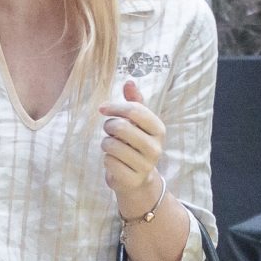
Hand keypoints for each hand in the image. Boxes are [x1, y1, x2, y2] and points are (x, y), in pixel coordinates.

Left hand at [98, 79, 166, 207]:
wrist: (139, 179)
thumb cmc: (135, 144)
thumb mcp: (138, 123)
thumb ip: (135, 102)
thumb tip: (129, 82)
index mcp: (158, 129)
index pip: (135, 110)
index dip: (115, 107)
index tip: (102, 108)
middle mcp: (155, 147)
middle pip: (121, 126)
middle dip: (108, 126)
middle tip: (109, 130)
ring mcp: (145, 165)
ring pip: (111, 145)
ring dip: (106, 143)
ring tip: (112, 147)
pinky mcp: (133, 179)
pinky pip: (109, 162)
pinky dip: (106, 159)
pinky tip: (114, 161)